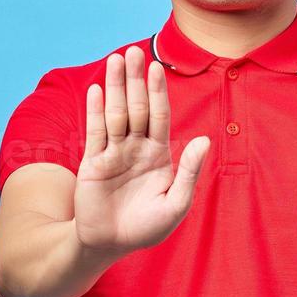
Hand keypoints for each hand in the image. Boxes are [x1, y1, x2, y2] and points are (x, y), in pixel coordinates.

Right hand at [73, 45, 210, 254]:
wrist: (110, 244)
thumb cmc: (146, 227)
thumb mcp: (175, 204)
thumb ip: (188, 172)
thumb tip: (204, 140)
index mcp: (159, 155)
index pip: (159, 116)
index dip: (158, 92)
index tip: (157, 68)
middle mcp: (136, 148)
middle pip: (136, 107)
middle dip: (136, 80)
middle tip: (134, 51)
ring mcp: (113, 153)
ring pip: (116, 113)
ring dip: (116, 87)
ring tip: (116, 60)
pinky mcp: (93, 162)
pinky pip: (95, 132)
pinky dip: (96, 111)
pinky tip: (97, 90)